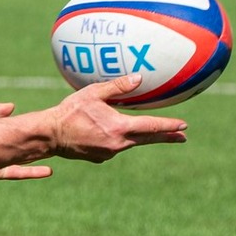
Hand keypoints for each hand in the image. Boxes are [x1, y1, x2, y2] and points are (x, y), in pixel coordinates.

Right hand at [47, 77, 187, 162]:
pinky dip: (117, 140)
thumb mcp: (93, 93)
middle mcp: (118, 143)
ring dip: (140, 137)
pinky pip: (114, 147)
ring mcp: (110, 153)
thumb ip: (118, 87)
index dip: (169, 126)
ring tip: (146, 131)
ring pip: (130, 143)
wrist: (50, 135)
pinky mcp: (100, 157)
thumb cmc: (70, 111)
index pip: (151, 126)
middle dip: (167, 137)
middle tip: (182, 137)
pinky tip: (106, 134)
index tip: (184, 126)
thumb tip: (139, 78)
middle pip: (148, 139)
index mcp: (120, 128)